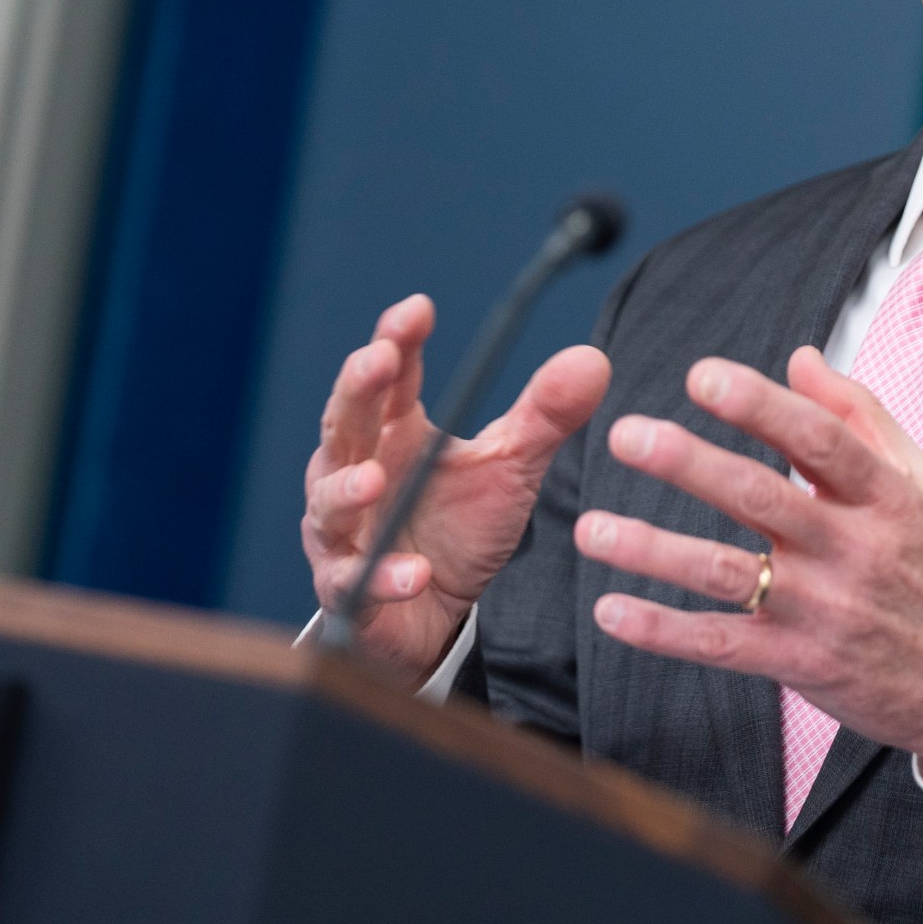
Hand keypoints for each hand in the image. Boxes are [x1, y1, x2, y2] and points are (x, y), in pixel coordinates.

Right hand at [302, 294, 609, 688]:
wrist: (438, 615)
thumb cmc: (460, 527)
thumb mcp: (510, 466)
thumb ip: (544, 414)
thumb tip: (592, 358)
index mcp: (394, 432)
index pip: (391, 378)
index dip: (398, 340)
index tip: (418, 308)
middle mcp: (356, 472)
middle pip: (344, 423)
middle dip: (357, 390)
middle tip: (377, 360)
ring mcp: (345, 533)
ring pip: (330, 504)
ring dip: (347, 490)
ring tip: (373, 479)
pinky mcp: (349, 591)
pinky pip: (356, 583)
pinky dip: (382, 578)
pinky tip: (414, 575)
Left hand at [576, 346, 922, 775]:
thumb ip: (861, 416)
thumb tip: (800, 358)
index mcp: (885, 496)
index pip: (819, 440)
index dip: (760, 406)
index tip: (703, 376)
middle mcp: (854, 550)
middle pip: (763, 498)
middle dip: (691, 465)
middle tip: (627, 435)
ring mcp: (826, 611)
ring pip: (729, 574)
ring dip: (655, 550)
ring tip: (591, 528)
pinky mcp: (802, 663)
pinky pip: (722, 645)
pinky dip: (664, 631)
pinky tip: (612, 611)